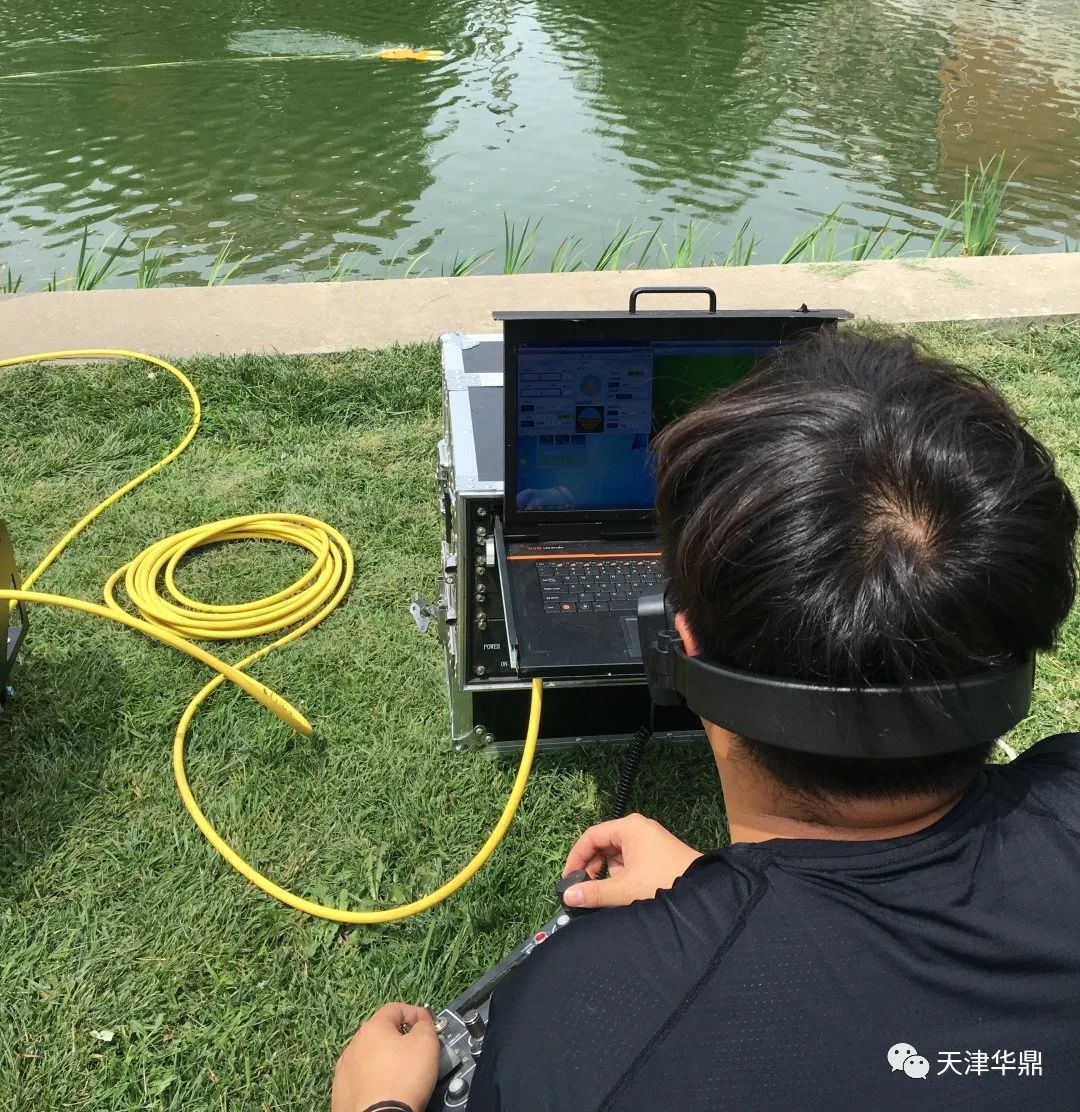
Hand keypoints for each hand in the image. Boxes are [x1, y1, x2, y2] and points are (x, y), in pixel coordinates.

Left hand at [332, 1002, 438, 1111]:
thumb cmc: (403, 1079)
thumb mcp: (426, 1043)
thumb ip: (425, 1024)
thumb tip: (421, 1022)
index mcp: (373, 1028)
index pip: (395, 1008)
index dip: (415, 1013)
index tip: (427, 1026)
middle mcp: (353, 1045)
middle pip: (381, 1034)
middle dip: (399, 1039)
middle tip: (416, 1053)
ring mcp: (344, 1070)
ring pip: (369, 1058)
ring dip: (384, 1062)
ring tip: (400, 1076)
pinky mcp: (340, 1093)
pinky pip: (361, 1081)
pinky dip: (373, 1082)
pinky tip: (385, 1092)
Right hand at [562, 813, 702, 909]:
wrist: (704, 894)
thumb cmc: (663, 883)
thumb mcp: (625, 889)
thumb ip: (594, 893)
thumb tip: (567, 896)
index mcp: (629, 828)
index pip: (592, 836)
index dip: (576, 857)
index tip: (568, 879)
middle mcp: (637, 829)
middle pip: (603, 844)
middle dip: (592, 867)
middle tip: (584, 891)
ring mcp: (648, 841)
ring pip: (616, 855)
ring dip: (607, 874)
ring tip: (604, 895)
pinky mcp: (656, 855)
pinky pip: (629, 861)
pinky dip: (621, 876)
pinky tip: (621, 894)